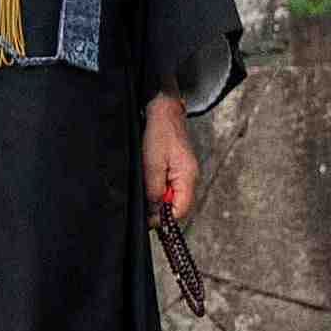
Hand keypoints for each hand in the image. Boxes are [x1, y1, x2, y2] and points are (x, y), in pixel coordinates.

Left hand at [145, 95, 198, 222]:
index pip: (181, 210)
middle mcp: (189, 178)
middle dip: (159, 209)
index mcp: (188, 178)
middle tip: (141, 205)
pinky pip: (169, 185)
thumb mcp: (152, 163)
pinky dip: (157, 188)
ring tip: (143, 190)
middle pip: (177, 205)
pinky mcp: (177, 168)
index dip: (164, 218)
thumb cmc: (159, 133)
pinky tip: (147, 181)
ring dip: (157, 198)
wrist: (164, 110)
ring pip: (172, 196)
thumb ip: (154, 188)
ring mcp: (184, 174)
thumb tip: (155, 212)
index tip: (147, 220)